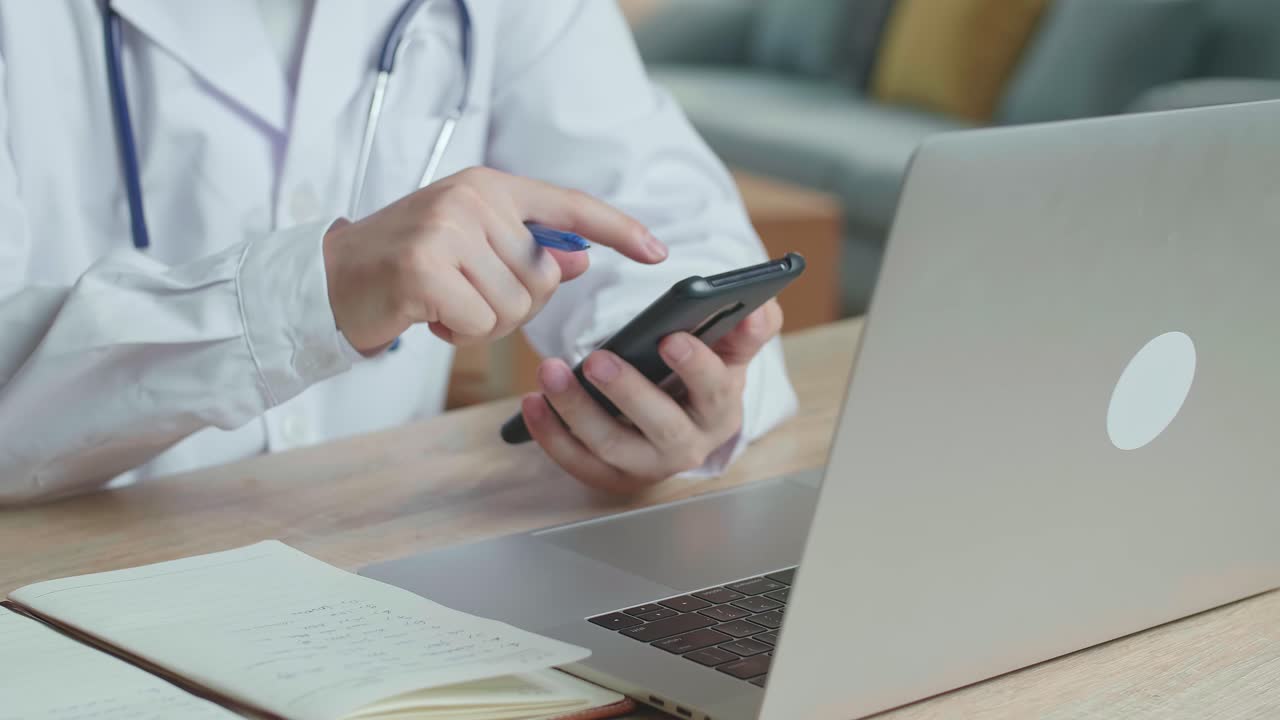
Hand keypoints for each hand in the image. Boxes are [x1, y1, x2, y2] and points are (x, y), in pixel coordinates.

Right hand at [323, 167, 666, 353]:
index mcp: (491, 187)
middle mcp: (473, 199)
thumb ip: (527, 251)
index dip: (618, 230)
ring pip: (517, 306)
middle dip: (515, 304)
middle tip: (467, 295)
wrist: (332, 278)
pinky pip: (483, 323)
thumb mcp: (472, 246)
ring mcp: (448, 229)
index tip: (658, 251)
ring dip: (485, 323)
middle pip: (545, 278)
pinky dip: (462, 334)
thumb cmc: (408, 265)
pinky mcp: (426, 268)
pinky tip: (431, 317)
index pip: (571, 207)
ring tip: (446, 304)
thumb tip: (580, 262)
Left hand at [521, 300, 783, 492]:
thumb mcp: (730, 351)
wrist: (681, 419)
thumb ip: (749, 328)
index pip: (715, 391)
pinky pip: (576, 460)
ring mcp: (645, 465)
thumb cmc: (703, 376)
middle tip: (598, 360)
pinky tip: (532, 402)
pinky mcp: (609, 475)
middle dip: (629, 393)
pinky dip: (551, 434)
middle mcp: (686, 446)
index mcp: (721, 409)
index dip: (695, 367)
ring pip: (611, 446)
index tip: (670, 338)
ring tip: (550, 371)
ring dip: (576, 410)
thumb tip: (759, 310)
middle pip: (660, 427)